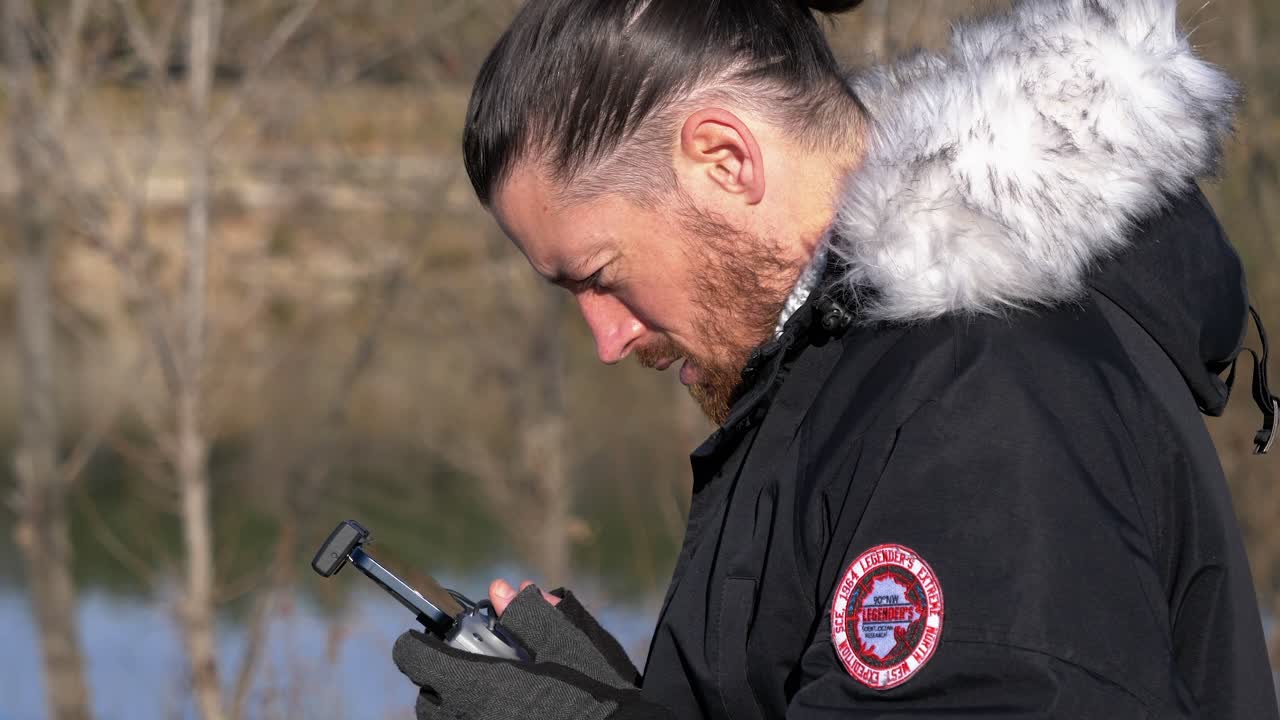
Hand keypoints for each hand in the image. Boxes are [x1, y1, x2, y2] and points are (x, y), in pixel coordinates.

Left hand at [393, 585, 664, 719]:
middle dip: (438, 676)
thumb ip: (529, 615)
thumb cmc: (593, 694)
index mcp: (476, 685)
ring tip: (484, 689)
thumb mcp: (567, 646)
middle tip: (466, 663)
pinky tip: (502, 709)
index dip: (417, 643)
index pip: (413, 659)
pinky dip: (470, 717)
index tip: (429, 637)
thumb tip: (501, 587)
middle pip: (425, 696)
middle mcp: (467, 718)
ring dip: (451, 703)